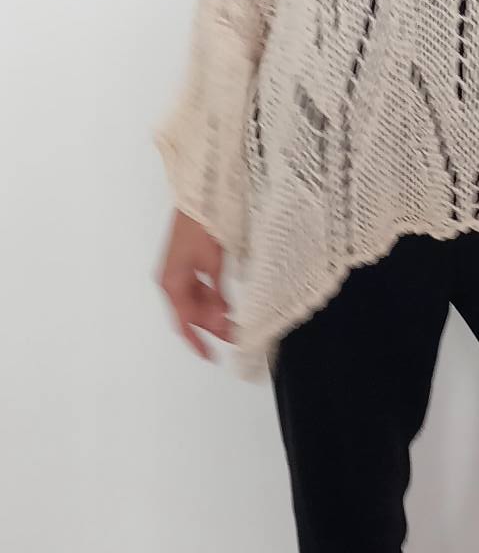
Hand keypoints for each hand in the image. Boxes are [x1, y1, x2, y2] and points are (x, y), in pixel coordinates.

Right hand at [155, 210, 236, 360]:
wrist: (200, 196)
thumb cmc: (201, 225)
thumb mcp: (213, 264)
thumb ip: (217, 294)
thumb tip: (221, 318)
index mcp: (172, 282)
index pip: (184, 322)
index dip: (197, 341)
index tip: (211, 357)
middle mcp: (170, 279)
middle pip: (190, 313)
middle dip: (211, 326)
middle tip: (234, 336)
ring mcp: (177, 271)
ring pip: (195, 301)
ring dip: (212, 312)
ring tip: (233, 321)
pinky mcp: (186, 262)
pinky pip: (197, 288)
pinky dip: (211, 297)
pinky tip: (225, 302)